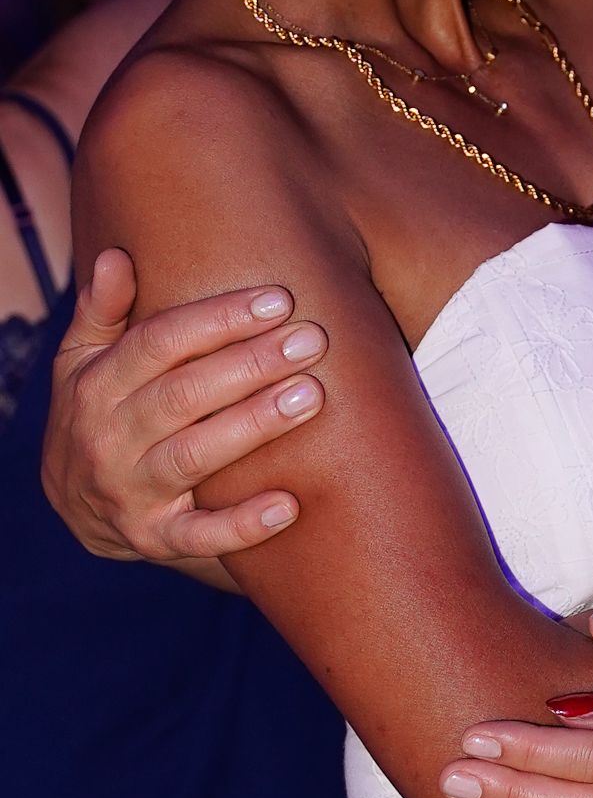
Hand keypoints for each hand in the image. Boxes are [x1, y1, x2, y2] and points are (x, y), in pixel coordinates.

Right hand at [41, 247, 329, 562]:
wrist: (77, 507)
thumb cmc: (97, 413)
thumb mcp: (82, 360)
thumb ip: (101, 310)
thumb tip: (116, 257)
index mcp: (97, 385)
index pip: (159, 344)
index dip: (218, 320)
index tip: (278, 300)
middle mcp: (110, 439)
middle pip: (183, 395)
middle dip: (251, 364)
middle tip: (311, 340)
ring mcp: (131, 493)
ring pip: (195, 456)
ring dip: (254, 425)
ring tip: (310, 396)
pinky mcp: (154, 540)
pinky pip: (199, 538)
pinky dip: (242, 526)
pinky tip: (290, 505)